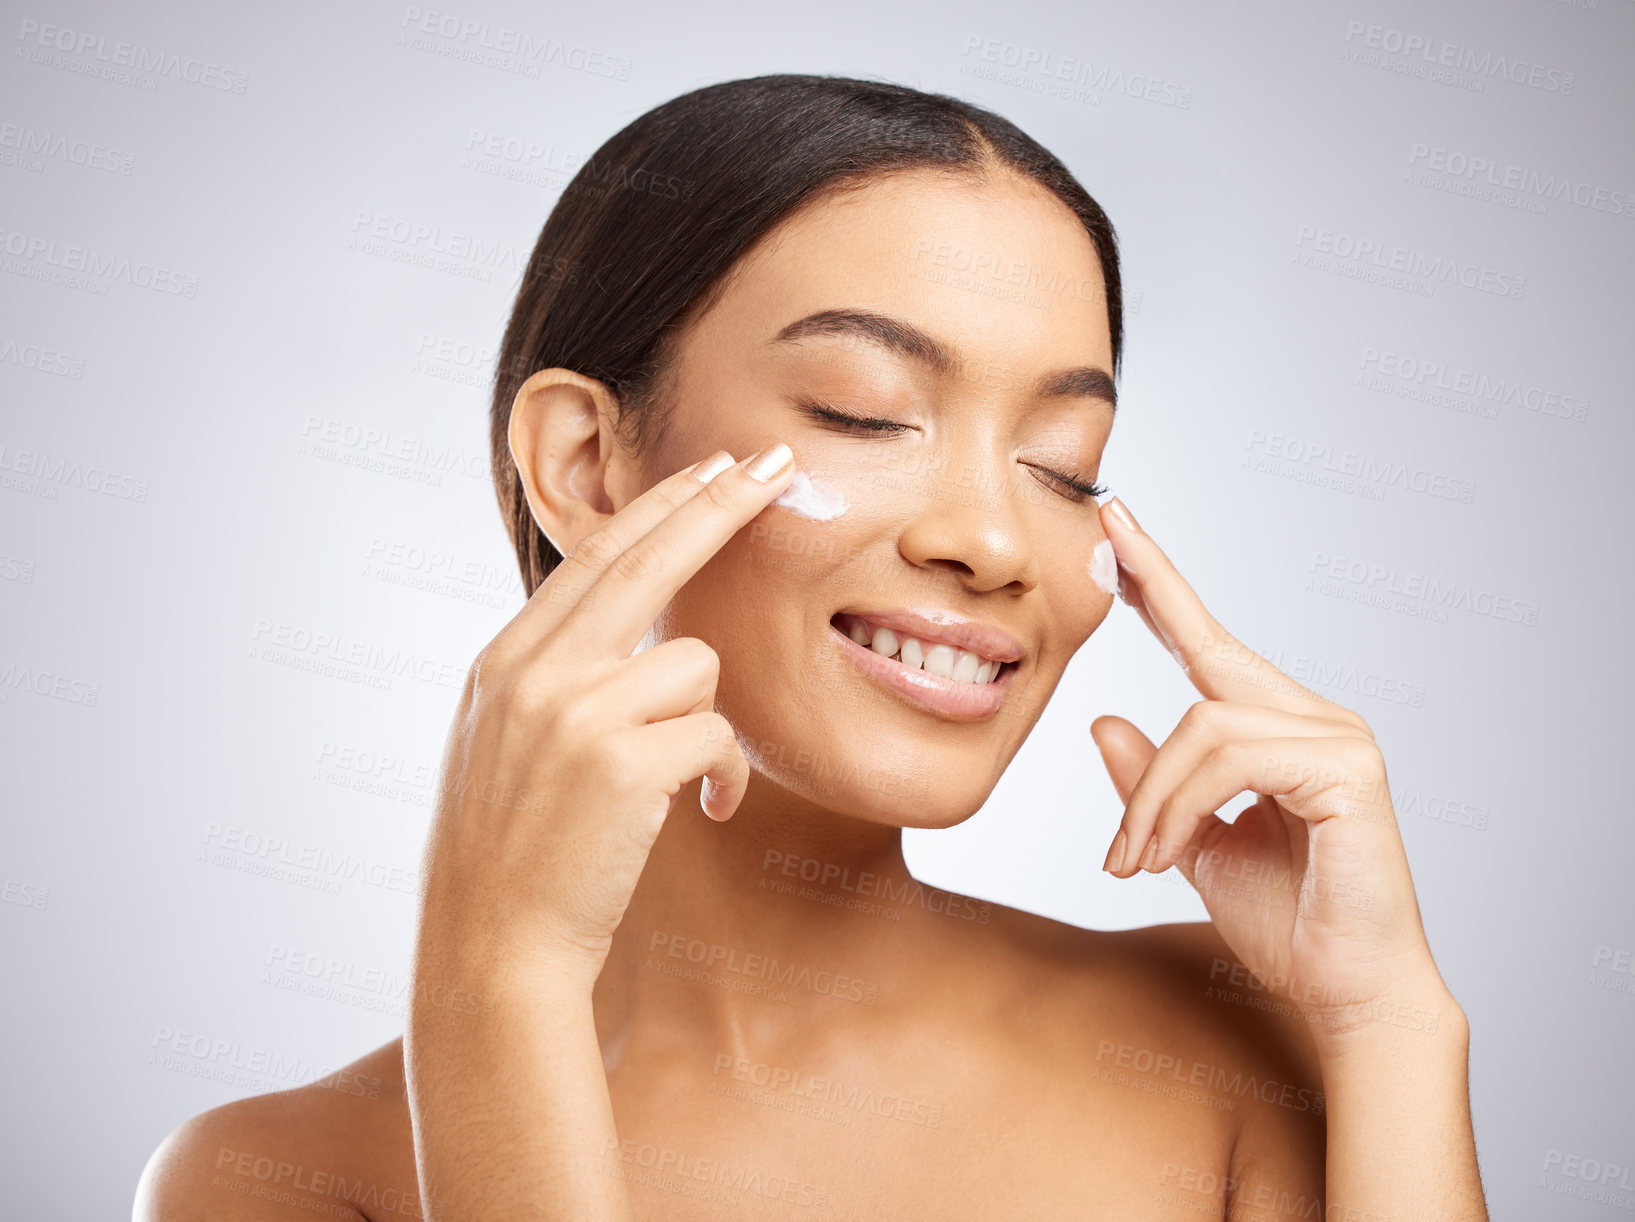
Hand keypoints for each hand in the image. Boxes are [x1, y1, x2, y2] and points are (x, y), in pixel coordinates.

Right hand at [413, 443, 797, 991]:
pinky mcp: (620, 761)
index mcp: (506, 661)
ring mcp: (574, 712)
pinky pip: (718, 735)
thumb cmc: (516, 855)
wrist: (492, 947)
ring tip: (688, 782)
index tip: (710, 468)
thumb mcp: (511, 743)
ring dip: (710, 723)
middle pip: (645, 559)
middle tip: (777, 465)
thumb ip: (560, 677)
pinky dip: (727, 775)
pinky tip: (704, 812)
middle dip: (719, 503)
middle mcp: (534, 671)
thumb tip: (635, 631)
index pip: (597, 557)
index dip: (661, 505)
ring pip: (697, 664)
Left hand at [1090, 497, 1455, 1045]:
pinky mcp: (1347, 768)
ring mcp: (1337, 737)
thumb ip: (1153, 786)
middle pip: (1213, 644)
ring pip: (1202, 725)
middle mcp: (1312, 719)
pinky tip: (1167, 855)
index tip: (1118, 533)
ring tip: (1134, 861)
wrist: (1344, 992)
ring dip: (1152, 800)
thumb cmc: (1286, 922)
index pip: (1207, 646)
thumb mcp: (1191, 845)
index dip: (1160, 590)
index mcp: (1277, 730)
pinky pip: (1231, 758)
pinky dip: (1182, 807)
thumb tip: (1104, 722)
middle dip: (1155, 585)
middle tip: (1108, 524)